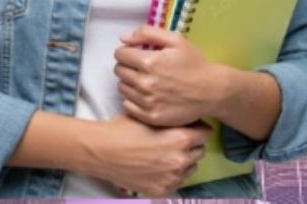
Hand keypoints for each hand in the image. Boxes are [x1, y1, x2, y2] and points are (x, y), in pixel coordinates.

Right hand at [88, 113, 211, 197]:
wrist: (101, 151)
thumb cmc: (121, 129)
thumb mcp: (148, 117)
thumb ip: (170, 120)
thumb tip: (184, 120)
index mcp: (180, 138)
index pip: (205, 133)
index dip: (196, 127)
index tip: (189, 127)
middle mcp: (181, 160)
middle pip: (199, 151)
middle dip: (190, 144)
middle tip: (173, 139)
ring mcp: (173, 178)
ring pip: (190, 168)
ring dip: (182, 160)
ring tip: (163, 153)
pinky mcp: (163, 190)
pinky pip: (176, 181)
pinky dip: (170, 174)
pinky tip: (155, 166)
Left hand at [114, 25, 224, 126]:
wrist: (213, 92)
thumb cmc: (194, 63)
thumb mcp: (175, 40)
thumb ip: (146, 33)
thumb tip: (123, 38)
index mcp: (149, 62)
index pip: (120, 54)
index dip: (127, 52)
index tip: (136, 54)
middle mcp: (145, 83)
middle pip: (119, 71)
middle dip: (127, 66)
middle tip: (141, 67)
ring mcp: (148, 102)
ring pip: (122, 88)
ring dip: (129, 82)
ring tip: (145, 80)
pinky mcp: (152, 117)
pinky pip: (127, 105)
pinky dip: (132, 99)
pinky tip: (146, 94)